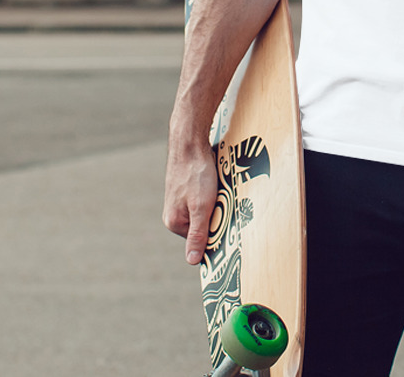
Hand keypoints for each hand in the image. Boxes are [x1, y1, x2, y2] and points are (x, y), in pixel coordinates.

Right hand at [163, 138, 217, 264]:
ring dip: (218, 202)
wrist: (190, 142)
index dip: (216, 232)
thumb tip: (192, 261)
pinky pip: (206, 196)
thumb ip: (198, 234)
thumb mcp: (201, 207)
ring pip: (207, 209)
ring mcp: (181, 200)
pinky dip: (215, 191)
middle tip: (224, 200)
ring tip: (220, 189)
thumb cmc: (195, 173)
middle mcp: (175, 213)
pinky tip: (217, 181)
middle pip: (204, 224)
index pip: (201, 240)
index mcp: (175, 222)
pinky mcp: (188, 188)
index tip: (228, 225)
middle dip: (217, 215)